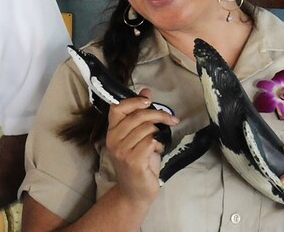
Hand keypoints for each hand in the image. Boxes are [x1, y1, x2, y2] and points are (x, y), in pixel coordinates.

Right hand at [105, 88, 178, 204]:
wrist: (135, 192)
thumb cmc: (138, 163)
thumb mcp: (139, 137)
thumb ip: (140, 115)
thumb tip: (146, 91)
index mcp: (112, 132)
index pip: (117, 108)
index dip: (134, 101)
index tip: (149, 101)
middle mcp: (113, 140)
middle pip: (137, 116)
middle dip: (158, 114)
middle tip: (171, 119)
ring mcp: (122, 151)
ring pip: (146, 129)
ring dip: (159, 133)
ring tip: (159, 141)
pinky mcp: (133, 161)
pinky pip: (150, 142)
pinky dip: (158, 144)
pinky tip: (158, 150)